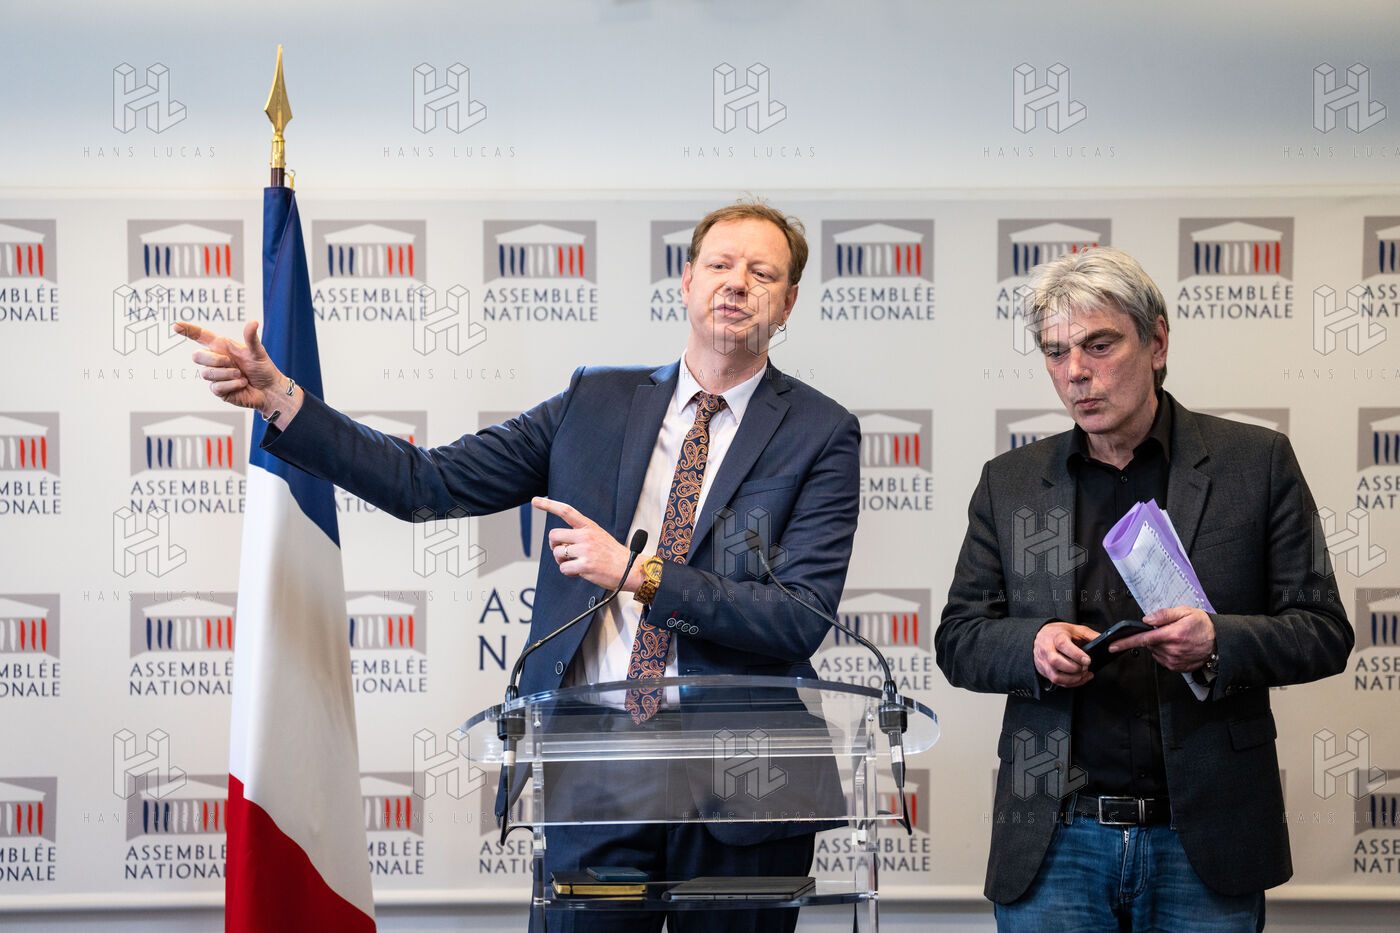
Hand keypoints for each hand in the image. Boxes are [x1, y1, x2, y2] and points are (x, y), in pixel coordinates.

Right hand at [176, 321, 291, 419]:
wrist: (270, 390)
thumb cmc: (263, 369)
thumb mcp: (258, 352)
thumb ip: (251, 338)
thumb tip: (252, 322)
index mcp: (222, 347)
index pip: (200, 336)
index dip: (188, 330)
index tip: (176, 326)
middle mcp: (216, 360)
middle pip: (196, 356)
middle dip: (214, 359)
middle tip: (231, 362)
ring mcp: (216, 376)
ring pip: (206, 373)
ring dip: (227, 374)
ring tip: (242, 375)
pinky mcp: (219, 390)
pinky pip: (216, 386)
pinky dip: (232, 384)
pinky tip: (242, 384)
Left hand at [534, 497, 641, 591]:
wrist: (631, 569)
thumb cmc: (613, 555)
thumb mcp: (599, 536)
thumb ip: (581, 534)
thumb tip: (560, 543)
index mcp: (589, 526)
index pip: (566, 511)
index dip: (549, 505)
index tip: (535, 501)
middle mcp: (586, 536)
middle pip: (554, 535)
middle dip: (554, 545)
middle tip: (562, 551)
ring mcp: (585, 550)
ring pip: (557, 553)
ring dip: (562, 560)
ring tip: (575, 563)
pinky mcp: (585, 565)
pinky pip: (563, 568)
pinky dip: (568, 572)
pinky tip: (580, 571)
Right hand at [1033, 621, 1098, 687]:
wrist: (1043, 635)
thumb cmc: (1060, 633)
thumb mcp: (1076, 630)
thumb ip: (1091, 635)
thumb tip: (1106, 641)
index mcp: (1056, 636)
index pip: (1063, 645)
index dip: (1076, 654)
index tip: (1088, 660)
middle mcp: (1047, 649)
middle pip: (1056, 661)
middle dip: (1074, 668)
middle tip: (1085, 668)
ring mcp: (1043, 661)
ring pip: (1055, 676)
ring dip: (1072, 679)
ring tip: (1083, 675)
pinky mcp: (1043, 670)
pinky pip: (1056, 682)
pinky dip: (1070, 683)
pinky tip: (1079, 679)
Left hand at [1111, 606, 1215, 672]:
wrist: (1219, 641)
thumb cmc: (1203, 625)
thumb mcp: (1184, 612)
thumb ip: (1163, 615)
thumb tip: (1146, 619)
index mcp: (1172, 635)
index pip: (1142, 639)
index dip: (1125, 642)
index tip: (1113, 646)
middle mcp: (1172, 650)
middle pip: (1149, 645)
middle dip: (1152, 637)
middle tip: (1167, 631)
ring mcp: (1174, 661)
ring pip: (1155, 652)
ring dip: (1159, 645)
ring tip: (1175, 638)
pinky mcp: (1177, 667)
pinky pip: (1163, 659)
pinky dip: (1165, 653)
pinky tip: (1177, 647)